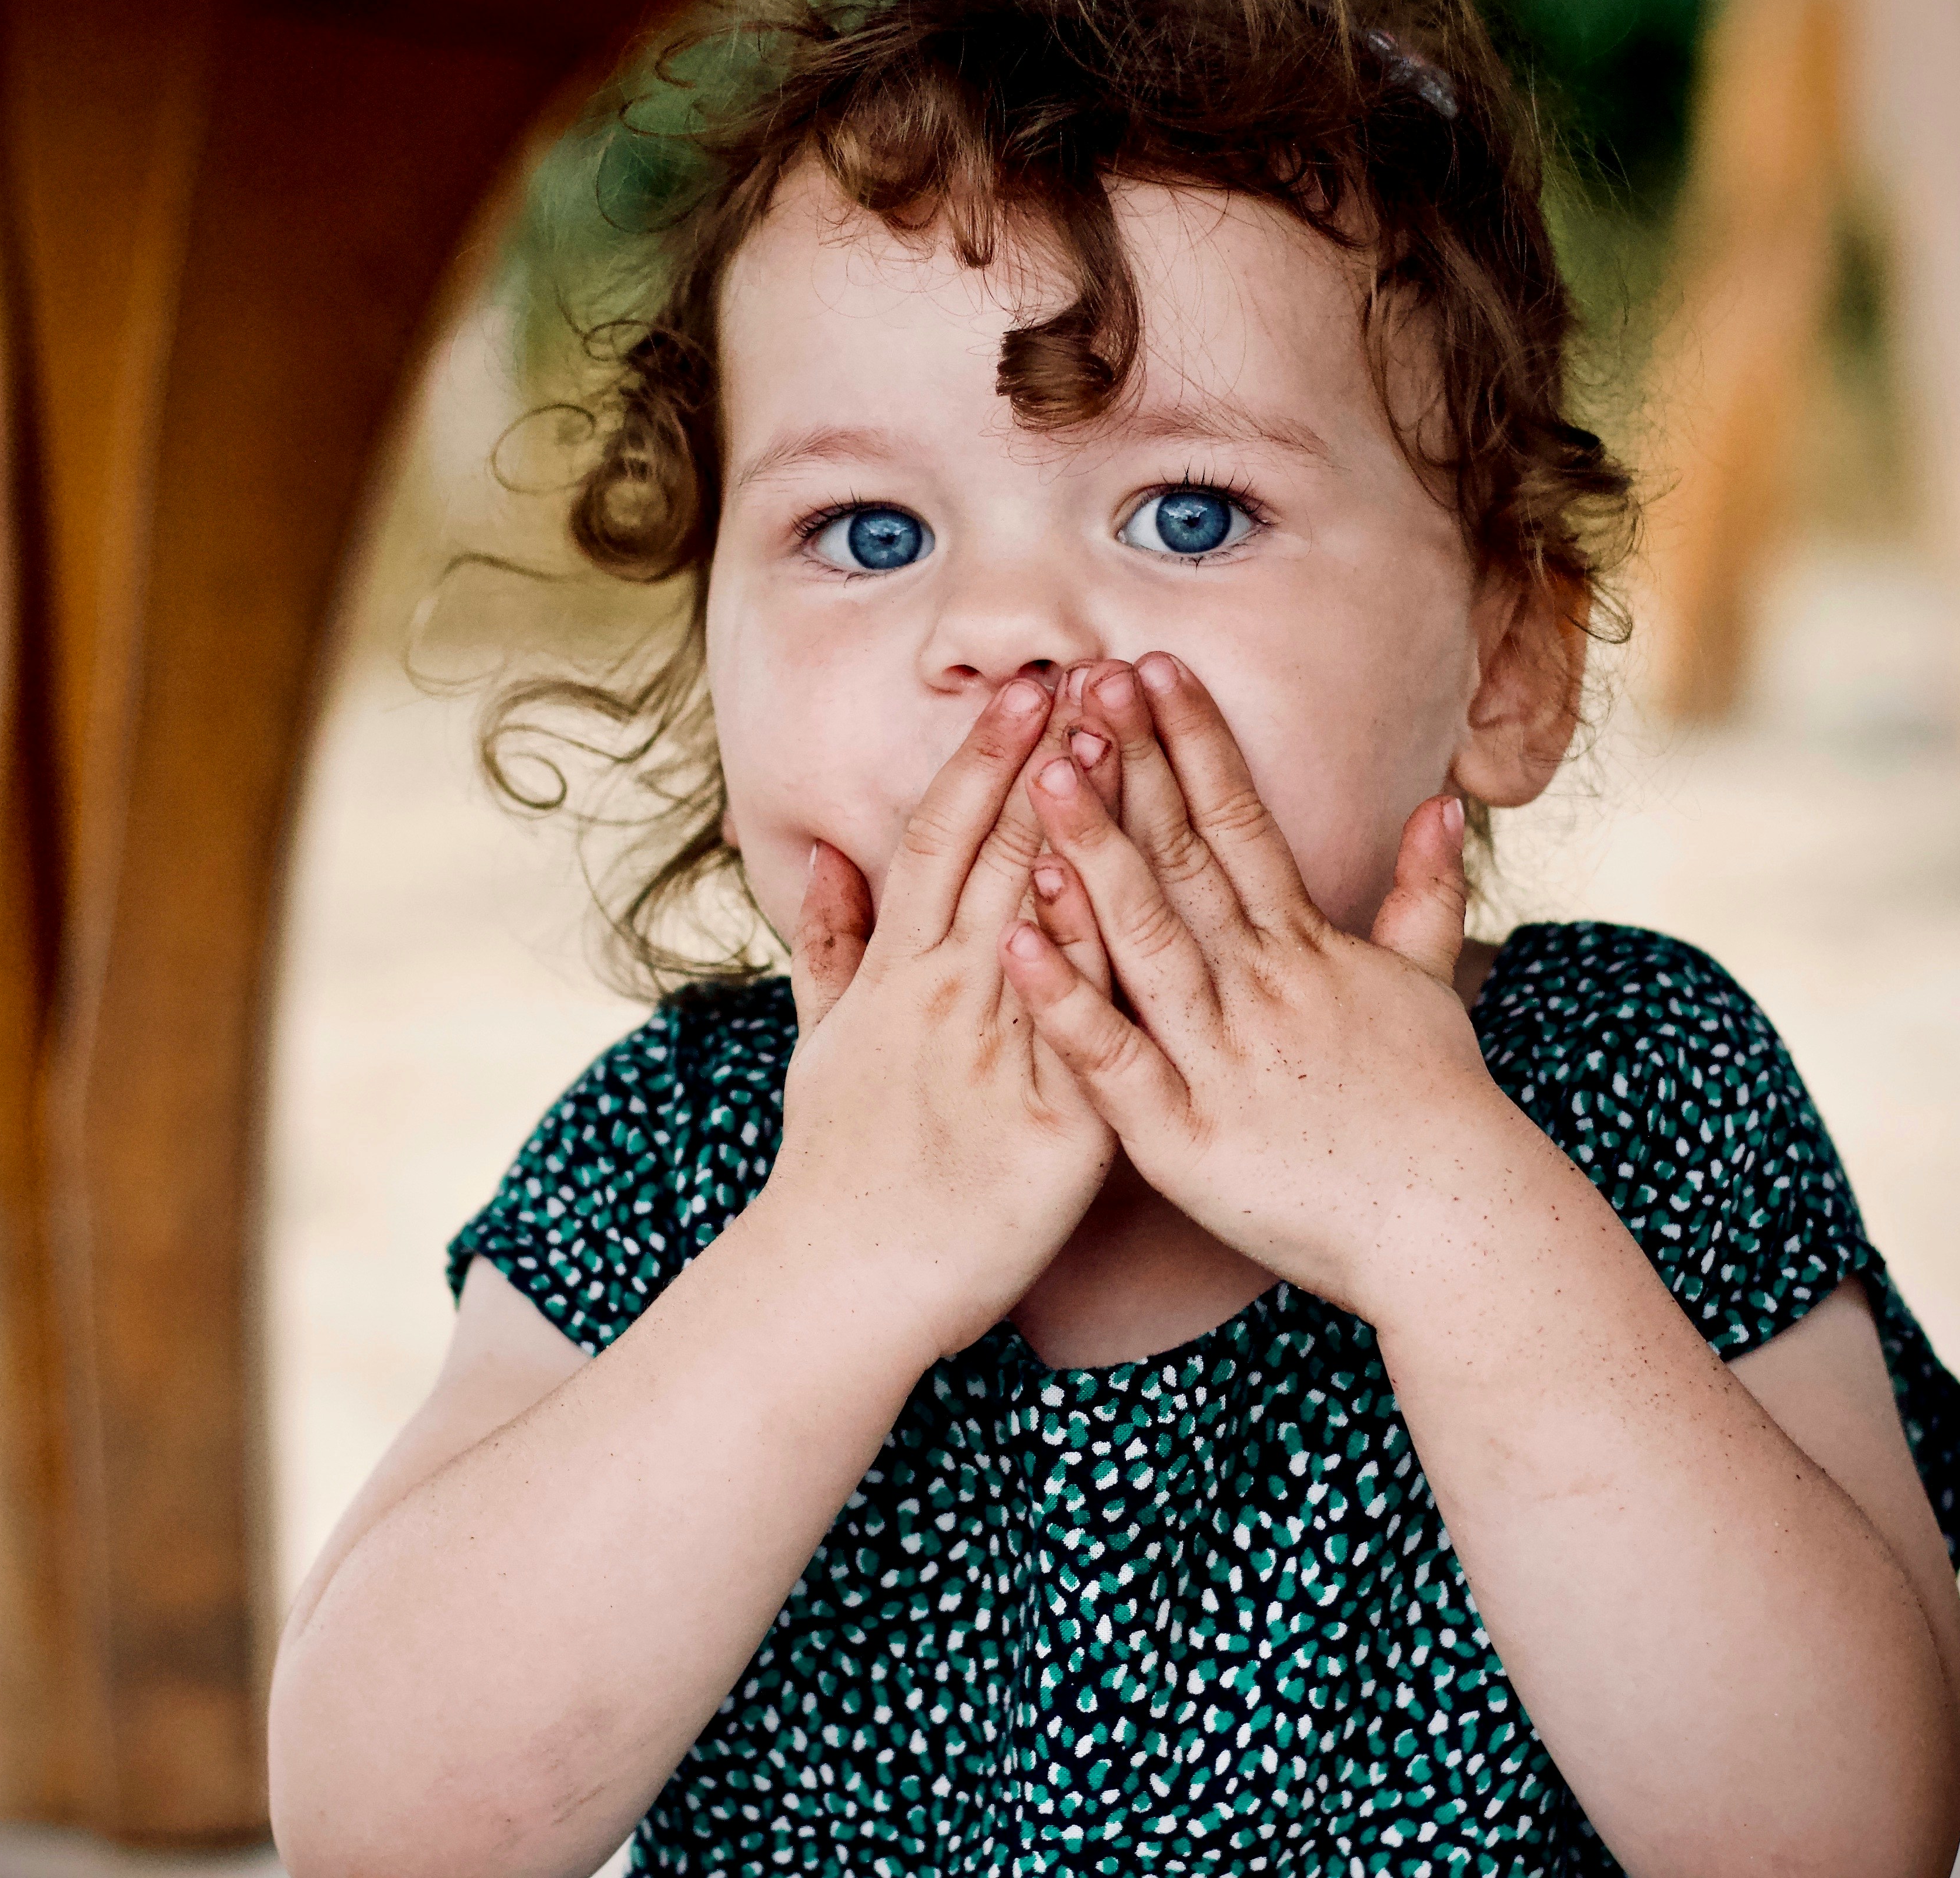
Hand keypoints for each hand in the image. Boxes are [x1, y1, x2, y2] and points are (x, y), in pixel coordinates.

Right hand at [764, 675, 1117, 1357]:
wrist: (842, 1285)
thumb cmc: (838, 1166)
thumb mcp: (819, 1043)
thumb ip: (830, 946)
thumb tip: (823, 858)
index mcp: (896, 974)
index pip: (942, 839)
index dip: (983, 760)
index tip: (1026, 688)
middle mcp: (942, 997)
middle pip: (1002, 856)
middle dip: (1050, 760)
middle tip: (1096, 674)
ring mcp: (995, 1057)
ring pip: (1049, 919)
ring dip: (1089, 827)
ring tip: (1127, 744)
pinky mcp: (1053, 1128)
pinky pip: (1092, 1035)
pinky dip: (1106, 964)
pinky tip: (1140, 898)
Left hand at [996, 654, 1529, 1311]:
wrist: (1454, 1229)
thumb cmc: (1435, 1111)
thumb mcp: (1431, 987)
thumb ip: (1424, 892)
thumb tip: (1442, 801)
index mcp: (1306, 950)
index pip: (1240, 821)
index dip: (1194, 741)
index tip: (1151, 664)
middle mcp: (1261, 989)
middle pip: (1184, 860)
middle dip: (1131, 767)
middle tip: (1080, 681)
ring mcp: (1220, 1060)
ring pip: (1143, 943)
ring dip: (1089, 856)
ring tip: (1039, 776)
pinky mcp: (1183, 1138)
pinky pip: (1111, 1060)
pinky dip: (1065, 1001)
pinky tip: (1015, 942)